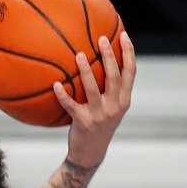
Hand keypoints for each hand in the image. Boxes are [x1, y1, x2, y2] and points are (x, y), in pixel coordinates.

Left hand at [53, 31, 134, 169]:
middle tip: (101, 39)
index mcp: (124, 100)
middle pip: (114, 77)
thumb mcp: (111, 108)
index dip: (128, 52)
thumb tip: (103, 61)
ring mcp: (99, 115)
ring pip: (93, 89)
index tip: (123, 35)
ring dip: (86, 70)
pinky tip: (56, 84)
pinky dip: (63, 95)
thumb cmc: (99, 125)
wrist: (90, 153)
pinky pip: (71, 106)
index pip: (130, 72)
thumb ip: (111, 89)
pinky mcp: (83, 123)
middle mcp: (114, 107)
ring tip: (78, 54)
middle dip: (109, 56)